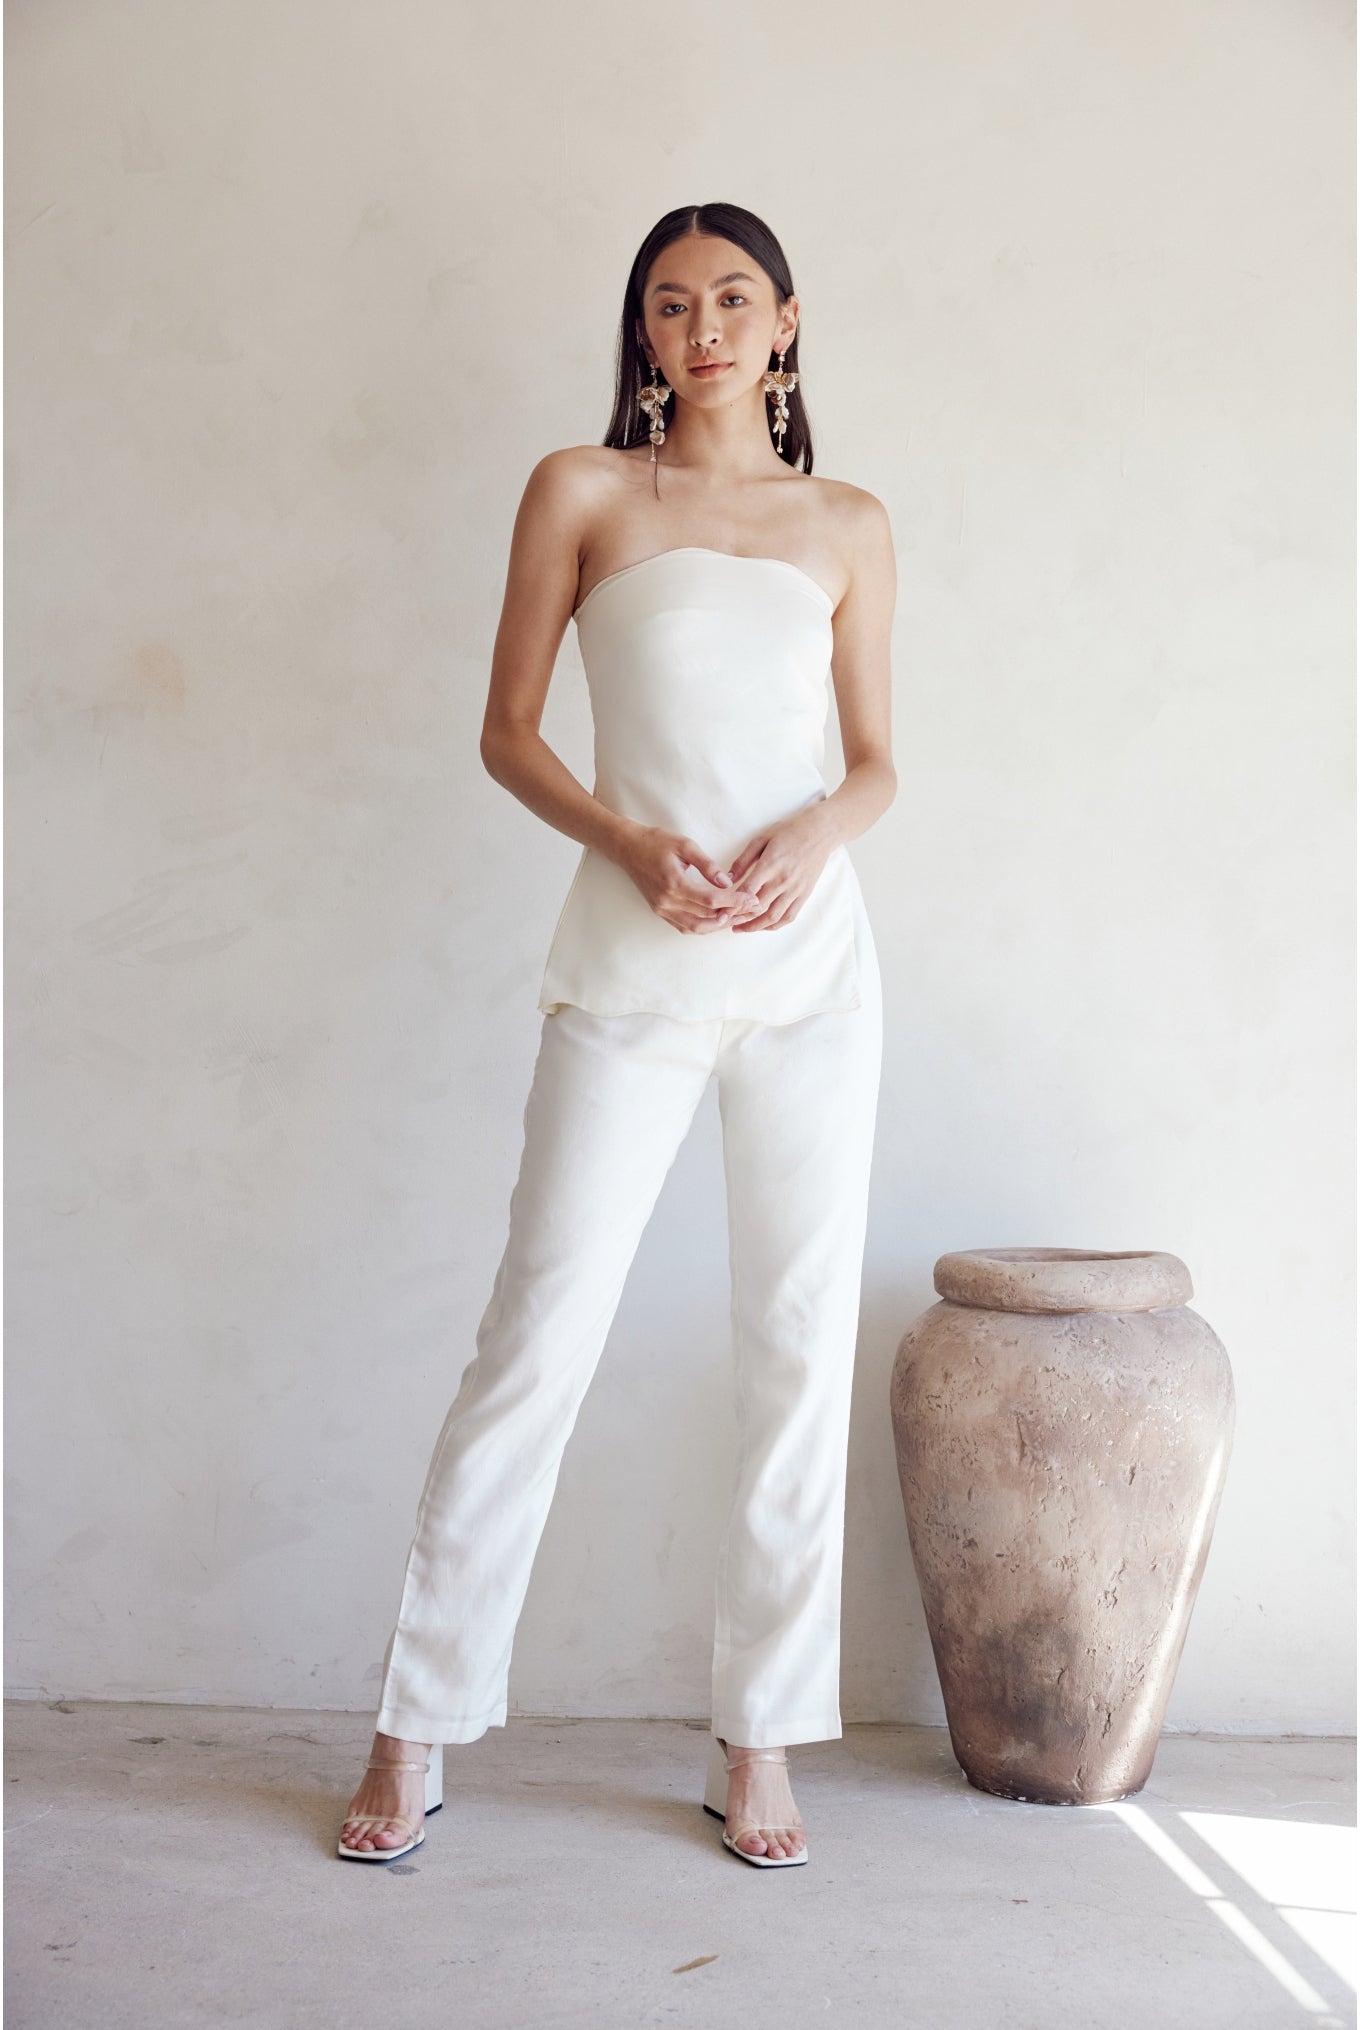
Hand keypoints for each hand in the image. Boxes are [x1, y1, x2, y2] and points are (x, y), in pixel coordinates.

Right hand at [619, 826, 764, 934]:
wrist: (627, 848)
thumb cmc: (656, 842)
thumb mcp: (685, 845)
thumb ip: (707, 865)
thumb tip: (727, 882)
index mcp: (674, 884)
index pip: (711, 900)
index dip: (734, 901)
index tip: (751, 899)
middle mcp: (667, 902)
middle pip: (706, 917)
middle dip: (731, 914)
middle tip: (749, 909)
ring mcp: (662, 909)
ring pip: (696, 927)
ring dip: (718, 925)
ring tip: (736, 916)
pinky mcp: (660, 911)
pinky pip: (684, 926)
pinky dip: (702, 925)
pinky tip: (716, 919)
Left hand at [722, 803, 835, 931]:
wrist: (820, 832)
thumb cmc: (788, 831)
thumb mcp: (761, 839)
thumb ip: (743, 860)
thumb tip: (727, 879)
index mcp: (770, 865)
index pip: (748, 892)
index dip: (732, 905)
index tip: (721, 912)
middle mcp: (783, 880)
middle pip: (758, 908)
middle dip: (740, 919)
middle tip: (726, 923)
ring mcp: (795, 889)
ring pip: (773, 917)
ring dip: (755, 926)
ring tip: (741, 929)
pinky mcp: (805, 894)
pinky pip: (789, 916)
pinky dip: (774, 925)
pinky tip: (763, 926)